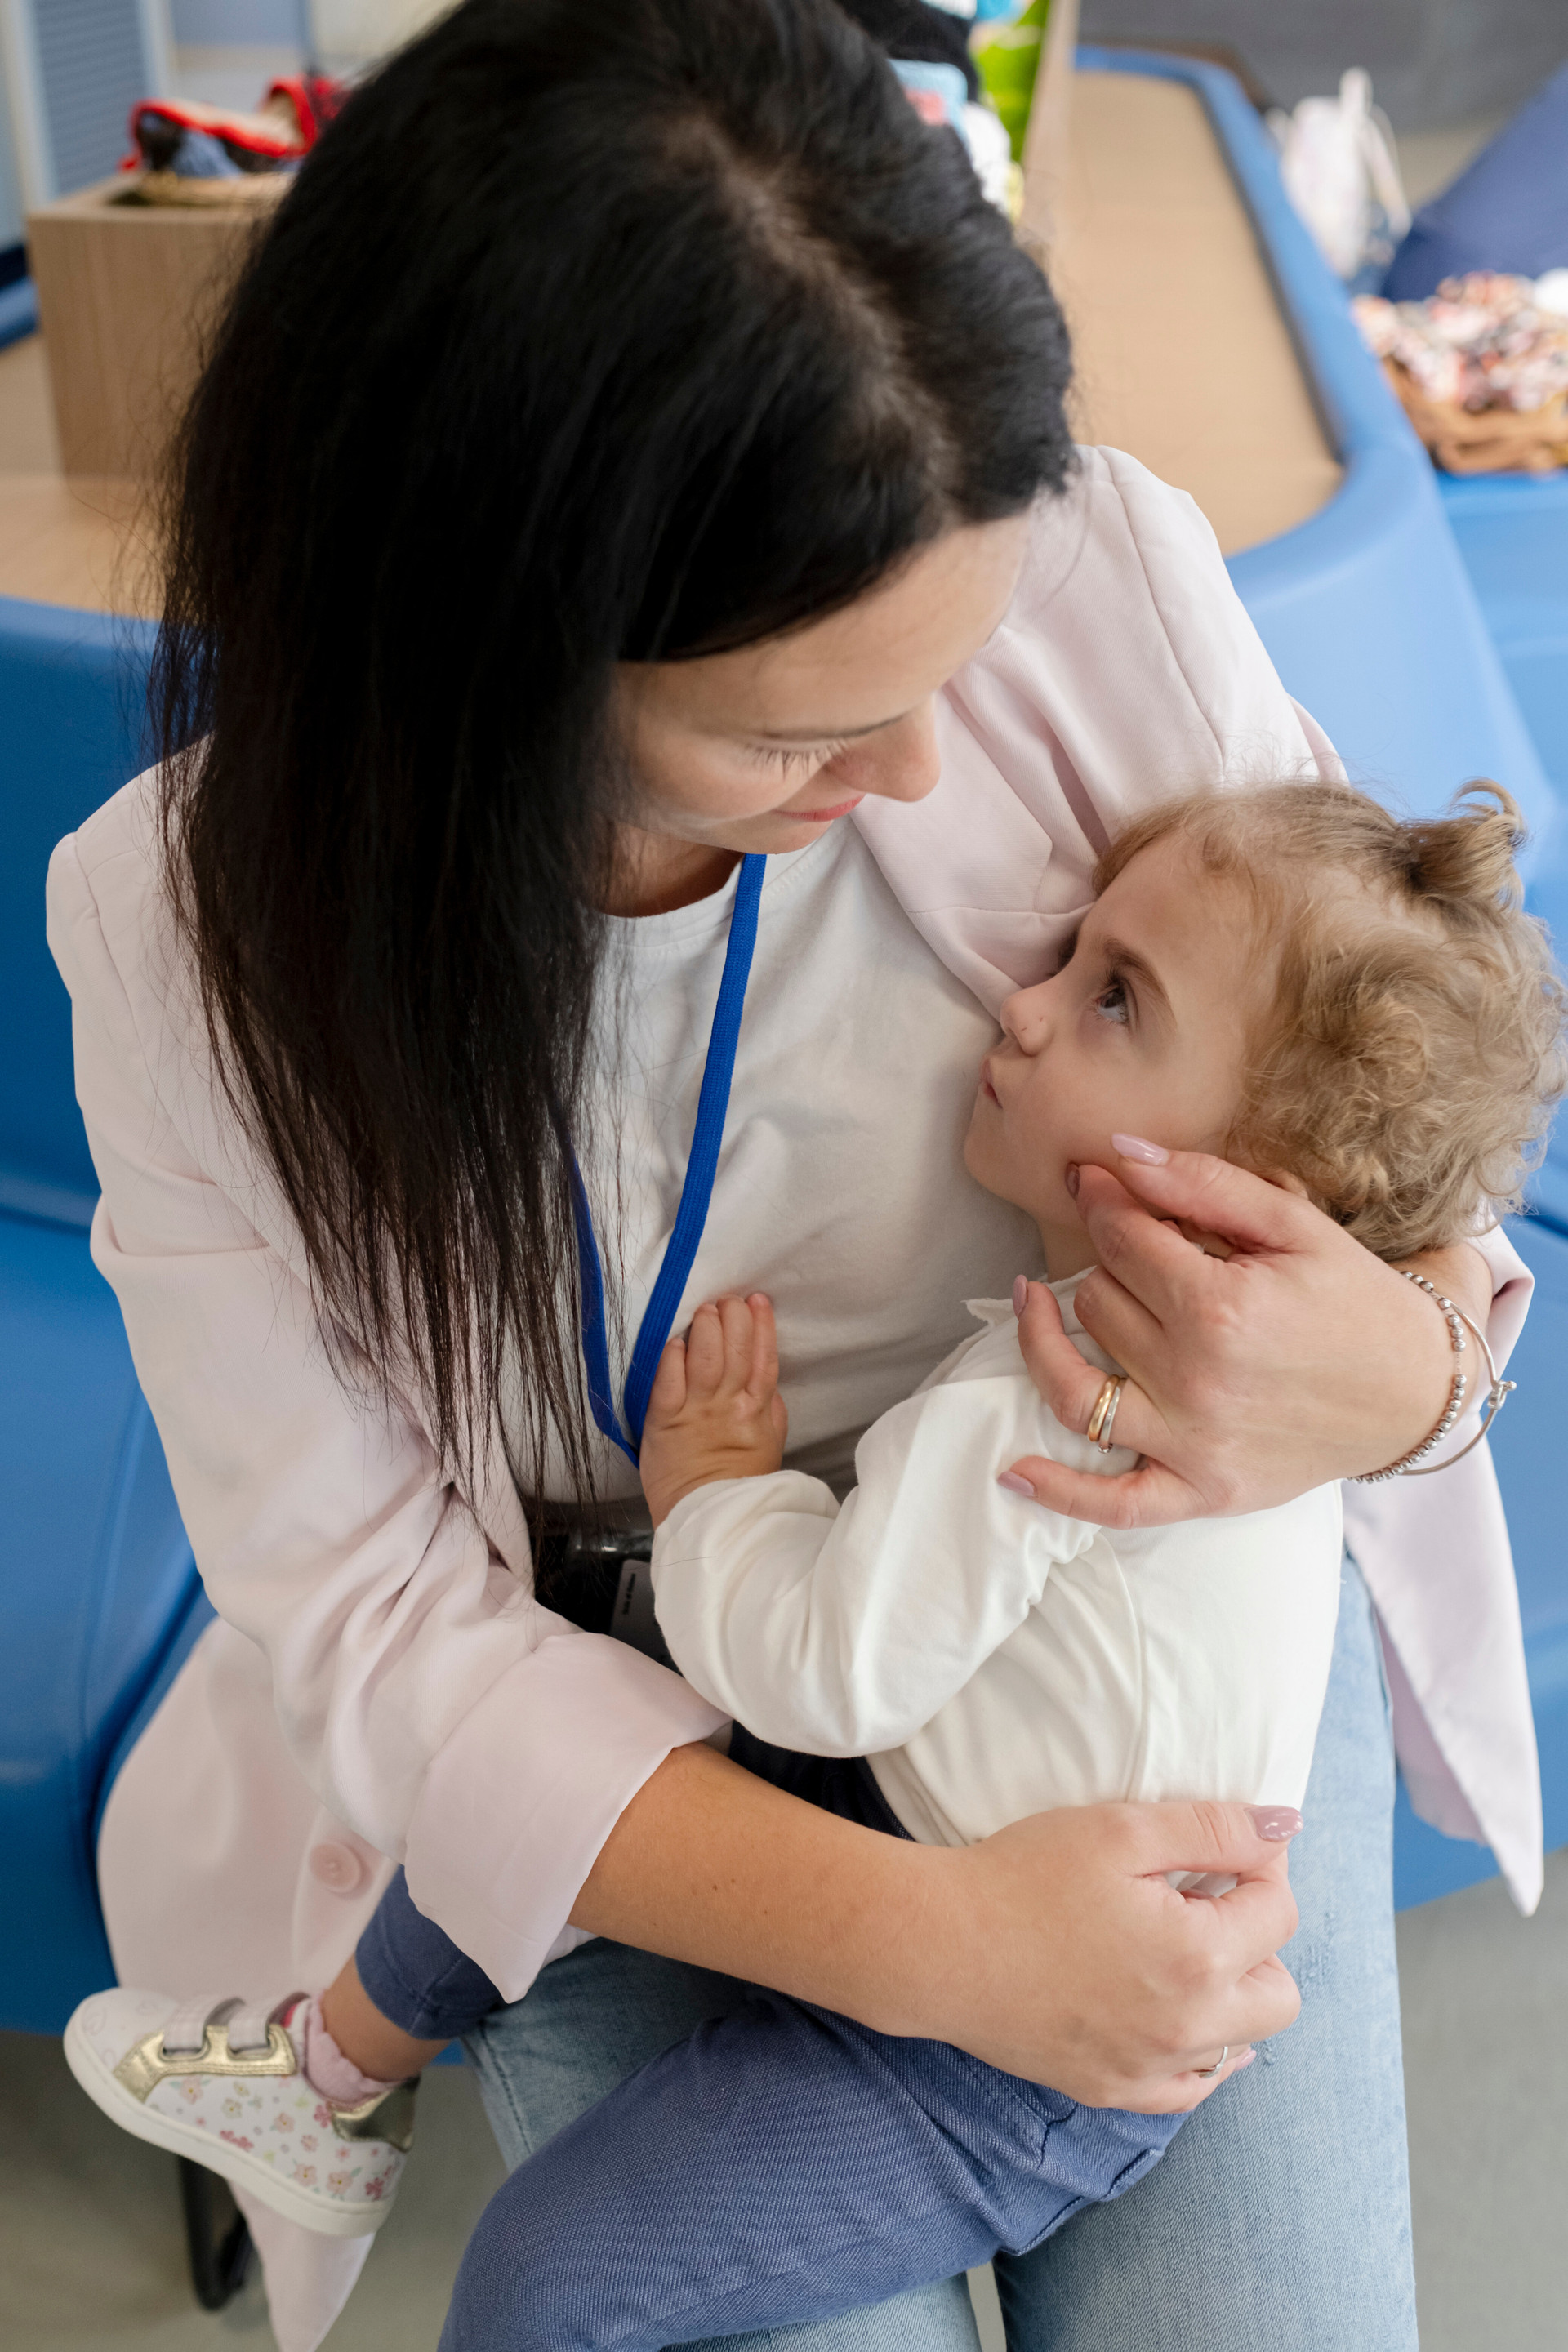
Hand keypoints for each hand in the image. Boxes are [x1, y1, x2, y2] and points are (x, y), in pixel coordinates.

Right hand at [575, 1743, 1302, 2109]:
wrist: (938, 1944)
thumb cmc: (1023, 1876)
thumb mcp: (1122, 1829)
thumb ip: (1213, 1827)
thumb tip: (1286, 1827)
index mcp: (1199, 1958)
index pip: (1278, 1912)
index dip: (1258, 1866)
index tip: (1222, 1845)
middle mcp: (1189, 2029)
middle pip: (1280, 1992)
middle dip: (1258, 1939)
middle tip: (1204, 1898)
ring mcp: (1151, 2070)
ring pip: (1243, 2044)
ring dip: (1233, 1995)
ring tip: (1183, 1948)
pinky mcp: (1112, 2090)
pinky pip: (1190, 2089)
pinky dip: (1200, 2053)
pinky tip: (1176, 2015)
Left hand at [640, 1292, 787, 1526]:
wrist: (709, 1520)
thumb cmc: (736, 1483)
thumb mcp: (768, 1443)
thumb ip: (769, 1409)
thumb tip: (765, 1382)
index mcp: (757, 1412)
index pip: (764, 1359)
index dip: (762, 1326)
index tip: (758, 1301)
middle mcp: (730, 1407)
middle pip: (737, 1351)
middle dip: (734, 1318)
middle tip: (729, 1300)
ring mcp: (697, 1412)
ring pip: (706, 1359)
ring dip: (706, 1328)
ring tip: (706, 1311)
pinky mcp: (664, 1422)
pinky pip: (669, 1382)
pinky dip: (673, 1358)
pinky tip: (675, 1342)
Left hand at [1006, 1139, 1470, 1526]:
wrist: (1416, 1392)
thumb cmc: (1354, 1301)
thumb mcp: (1294, 1226)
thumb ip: (1203, 1184)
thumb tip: (1118, 1154)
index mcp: (1221, 1308)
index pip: (1122, 1241)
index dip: (1104, 1201)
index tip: (1095, 1180)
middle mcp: (1197, 1381)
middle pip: (1098, 1304)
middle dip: (1108, 1263)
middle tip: (1132, 1247)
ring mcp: (1194, 1445)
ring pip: (1077, 1386)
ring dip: (1045, 1340)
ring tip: (1032, 1301)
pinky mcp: (1201, 1492)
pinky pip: (1111, 1505)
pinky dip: (1058, 1491)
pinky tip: (1012, 1470)